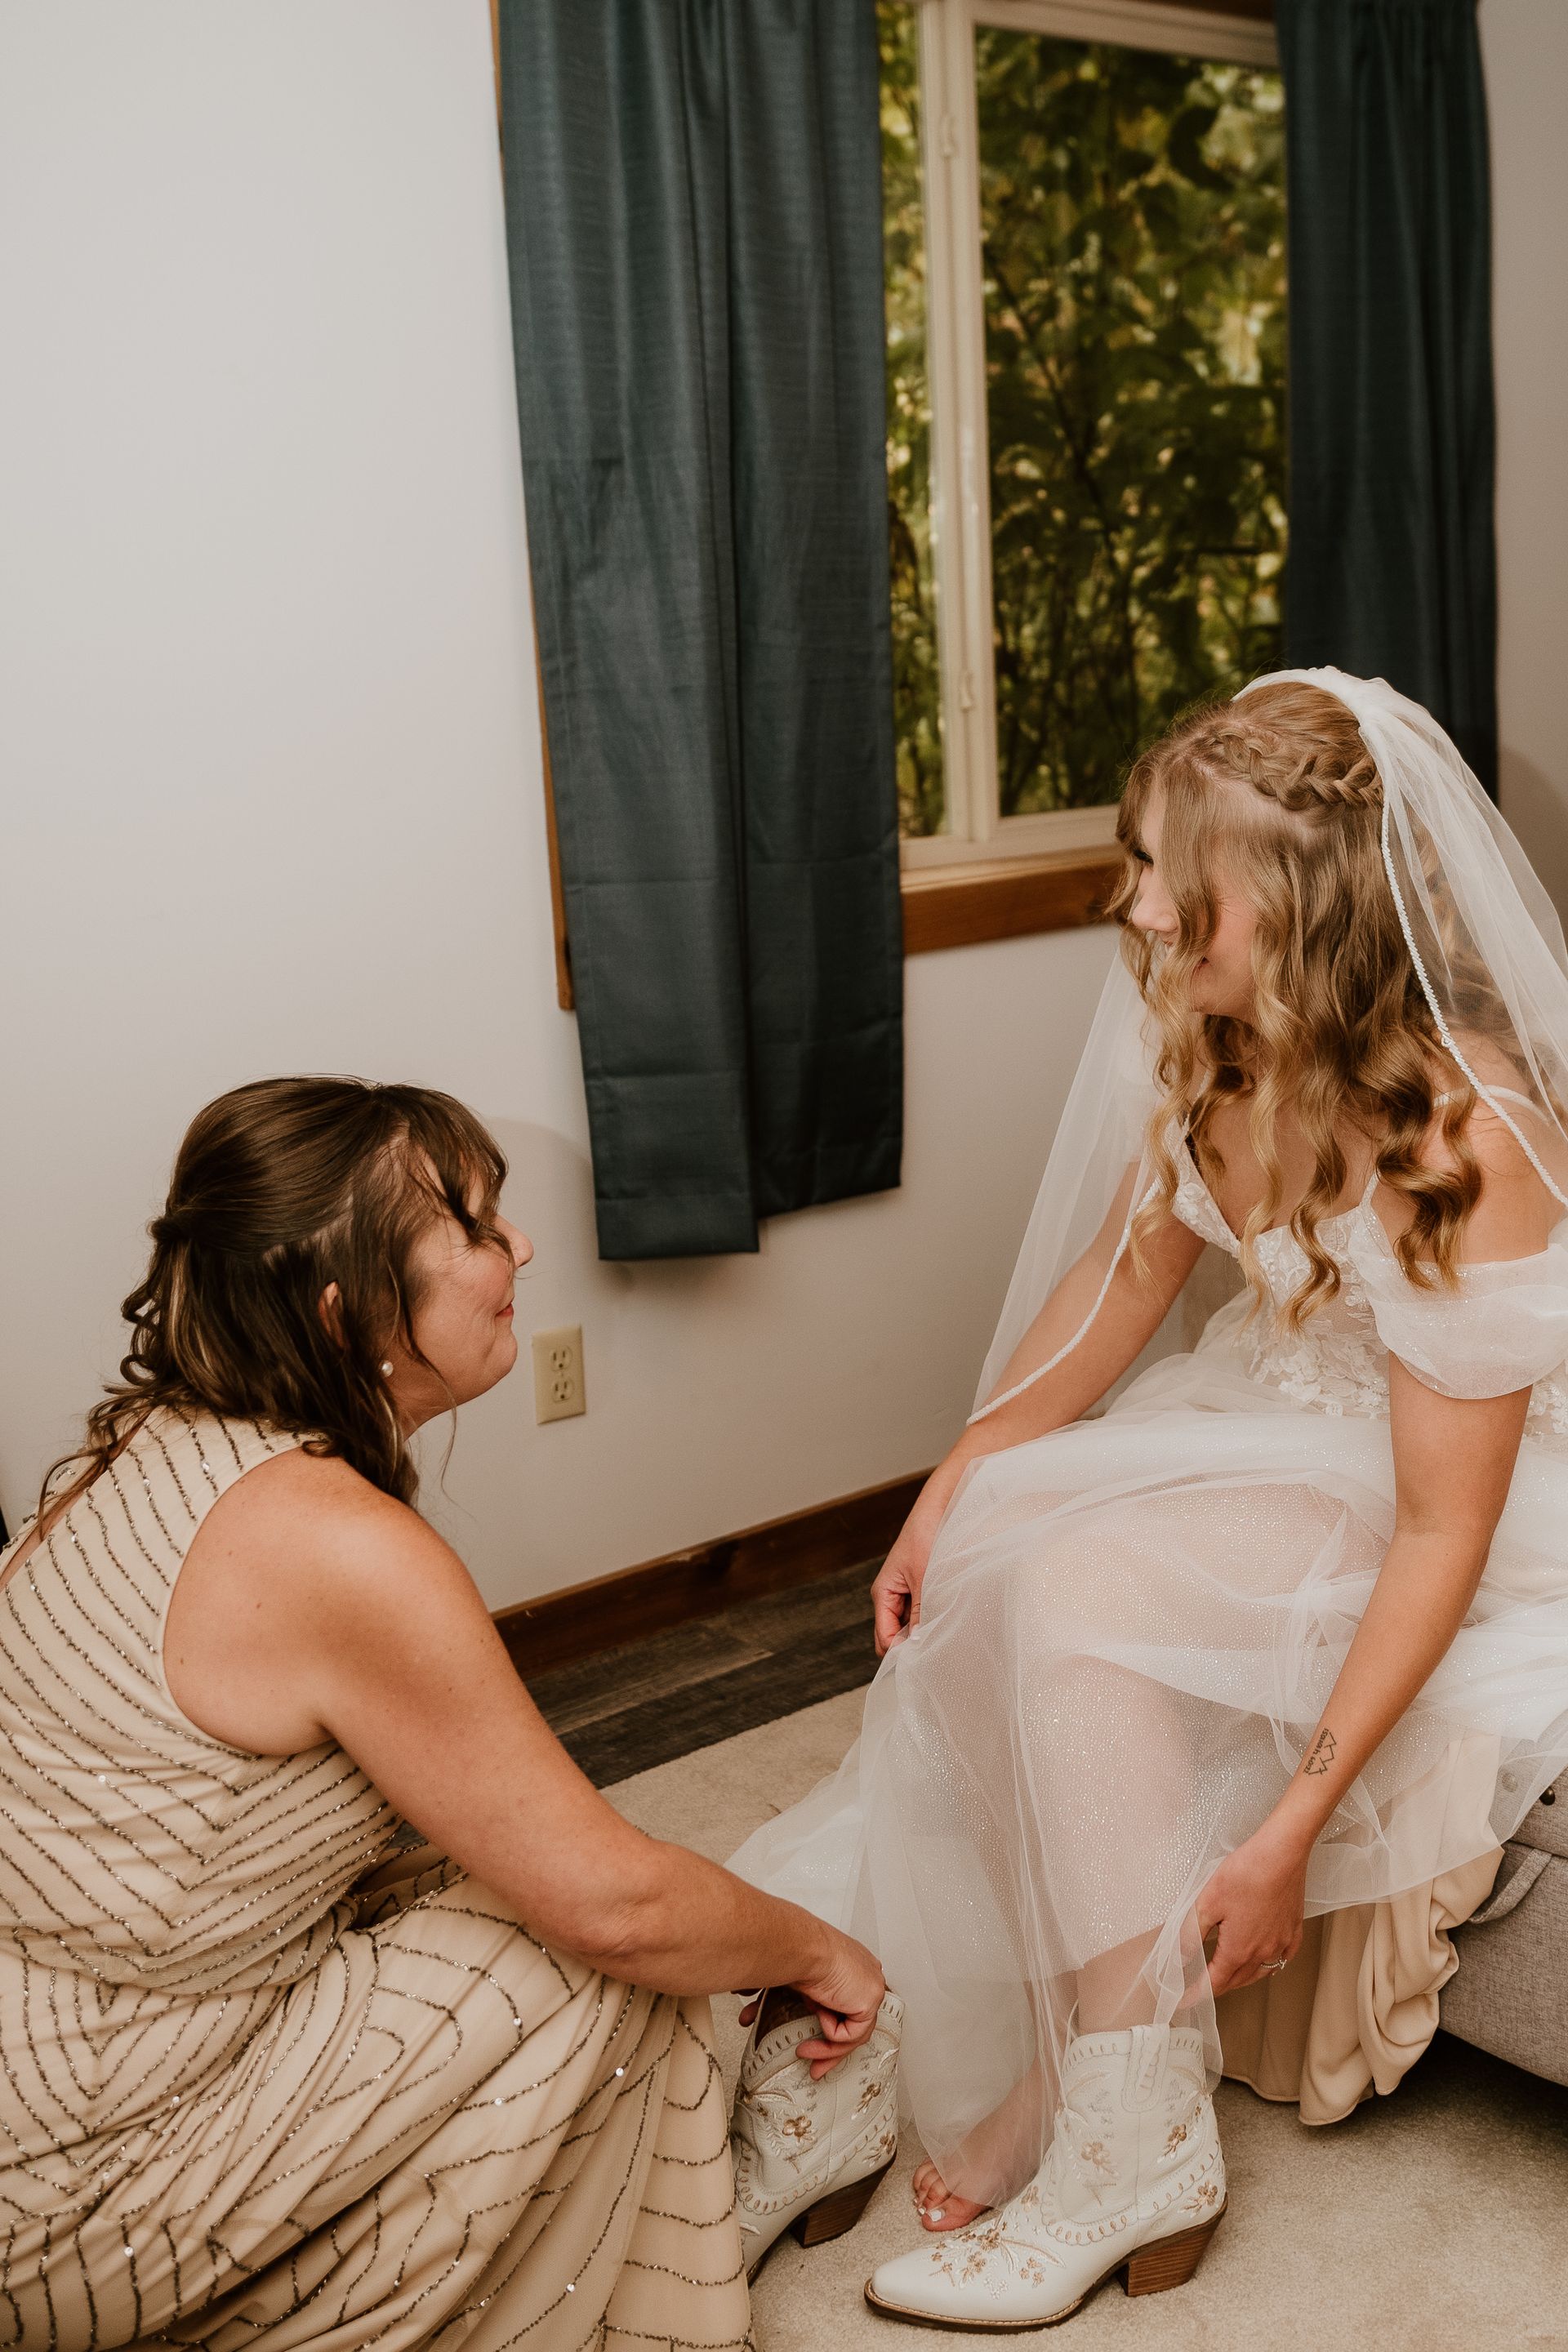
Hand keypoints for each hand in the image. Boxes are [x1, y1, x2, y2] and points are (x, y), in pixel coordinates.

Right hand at [737, 1931, 887, 2077]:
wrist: (800, 1947)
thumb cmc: (792, 1953)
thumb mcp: (787, 1980)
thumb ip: (779, 1996)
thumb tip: (749, 2005)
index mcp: (850, 1966)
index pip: (848, 2006)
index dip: (830, 2030)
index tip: (811, 2043)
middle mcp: (864, 1974)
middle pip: (854, 2024)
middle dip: (832, 2051)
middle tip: (815, 2066)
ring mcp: (871, 1986)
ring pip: (853, 2034)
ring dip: (827, 2050)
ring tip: (803, 2052)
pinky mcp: (871, 2000)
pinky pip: (851, 2034)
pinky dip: (831, 2032)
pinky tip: (819, 2013)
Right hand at [872, 1466, 962, 1654]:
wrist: (941, 1507)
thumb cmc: (927, 1536)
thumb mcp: (924, 1580)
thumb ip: (919, 1615)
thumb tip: (917, 1646)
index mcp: (883, 1592)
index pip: (884, 1638)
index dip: (900, 1654)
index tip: (923, 1663)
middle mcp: (891, 1595)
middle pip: (896, 1636)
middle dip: (913, 1645)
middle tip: (938, 1653)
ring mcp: (907, 1592)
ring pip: (911, 1626)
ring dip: (926, 1632)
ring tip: (947, 1635)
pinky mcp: (922, 1588)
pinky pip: (923, 1614)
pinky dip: (933, 1620)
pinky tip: (950, 1620)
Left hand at [1193, 1819, 1309, 1997]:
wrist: (1281, 1854)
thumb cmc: (1245, 1873)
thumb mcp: (1207, 1902)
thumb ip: (1191, 1934)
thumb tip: (1180, 1958)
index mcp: (1238, 1950)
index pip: (1215, 1983)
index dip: (1197, 1993)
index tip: (1185, 2000)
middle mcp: (1263, 1953)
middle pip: (1237, 1980)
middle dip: (1218, 1987)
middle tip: (1202, 1987)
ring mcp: (1282, 1943)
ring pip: (1260, 1972)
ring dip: (1241, 1977)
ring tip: (1228, 1975)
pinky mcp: (1294, 1930)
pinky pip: (1281, 1958)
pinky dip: (1269, 1964)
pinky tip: (1264, 1958)